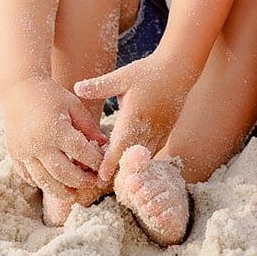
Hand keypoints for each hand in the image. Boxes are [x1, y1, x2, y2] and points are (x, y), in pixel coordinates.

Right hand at [2, 77, 108, 205]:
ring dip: (61, 191)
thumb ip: (88, 127)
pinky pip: (28, 176)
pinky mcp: (14, 155)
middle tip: (93, 184)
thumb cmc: (51, 95)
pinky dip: (41, 183)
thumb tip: (103, 145)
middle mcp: (39, 144)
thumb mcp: (74, 106)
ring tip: (74, 196)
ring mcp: (24, 152)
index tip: (104, 167)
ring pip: (44, 180)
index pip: (81, 153)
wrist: (19, 89)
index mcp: (56, 130)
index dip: (95, 162)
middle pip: (63, 173)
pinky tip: (53, 184)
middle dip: (81, 182)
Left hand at [74, 54, 192, 185]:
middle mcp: (148, 128)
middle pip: (131, 157)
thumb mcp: (122, 76)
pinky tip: (132, 164)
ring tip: (115, 180)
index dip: (110, 163)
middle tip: (102, 185)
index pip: (120, 146)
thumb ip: (100, 85)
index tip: (100, 177)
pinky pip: (153, 151)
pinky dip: (141, 159)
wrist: (179, 69)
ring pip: (143, 157)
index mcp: (134, 117)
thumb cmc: (149, 72)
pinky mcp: (166, 131)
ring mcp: (159, 131)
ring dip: (130, 168)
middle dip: (117, 171)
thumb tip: (76, 87)